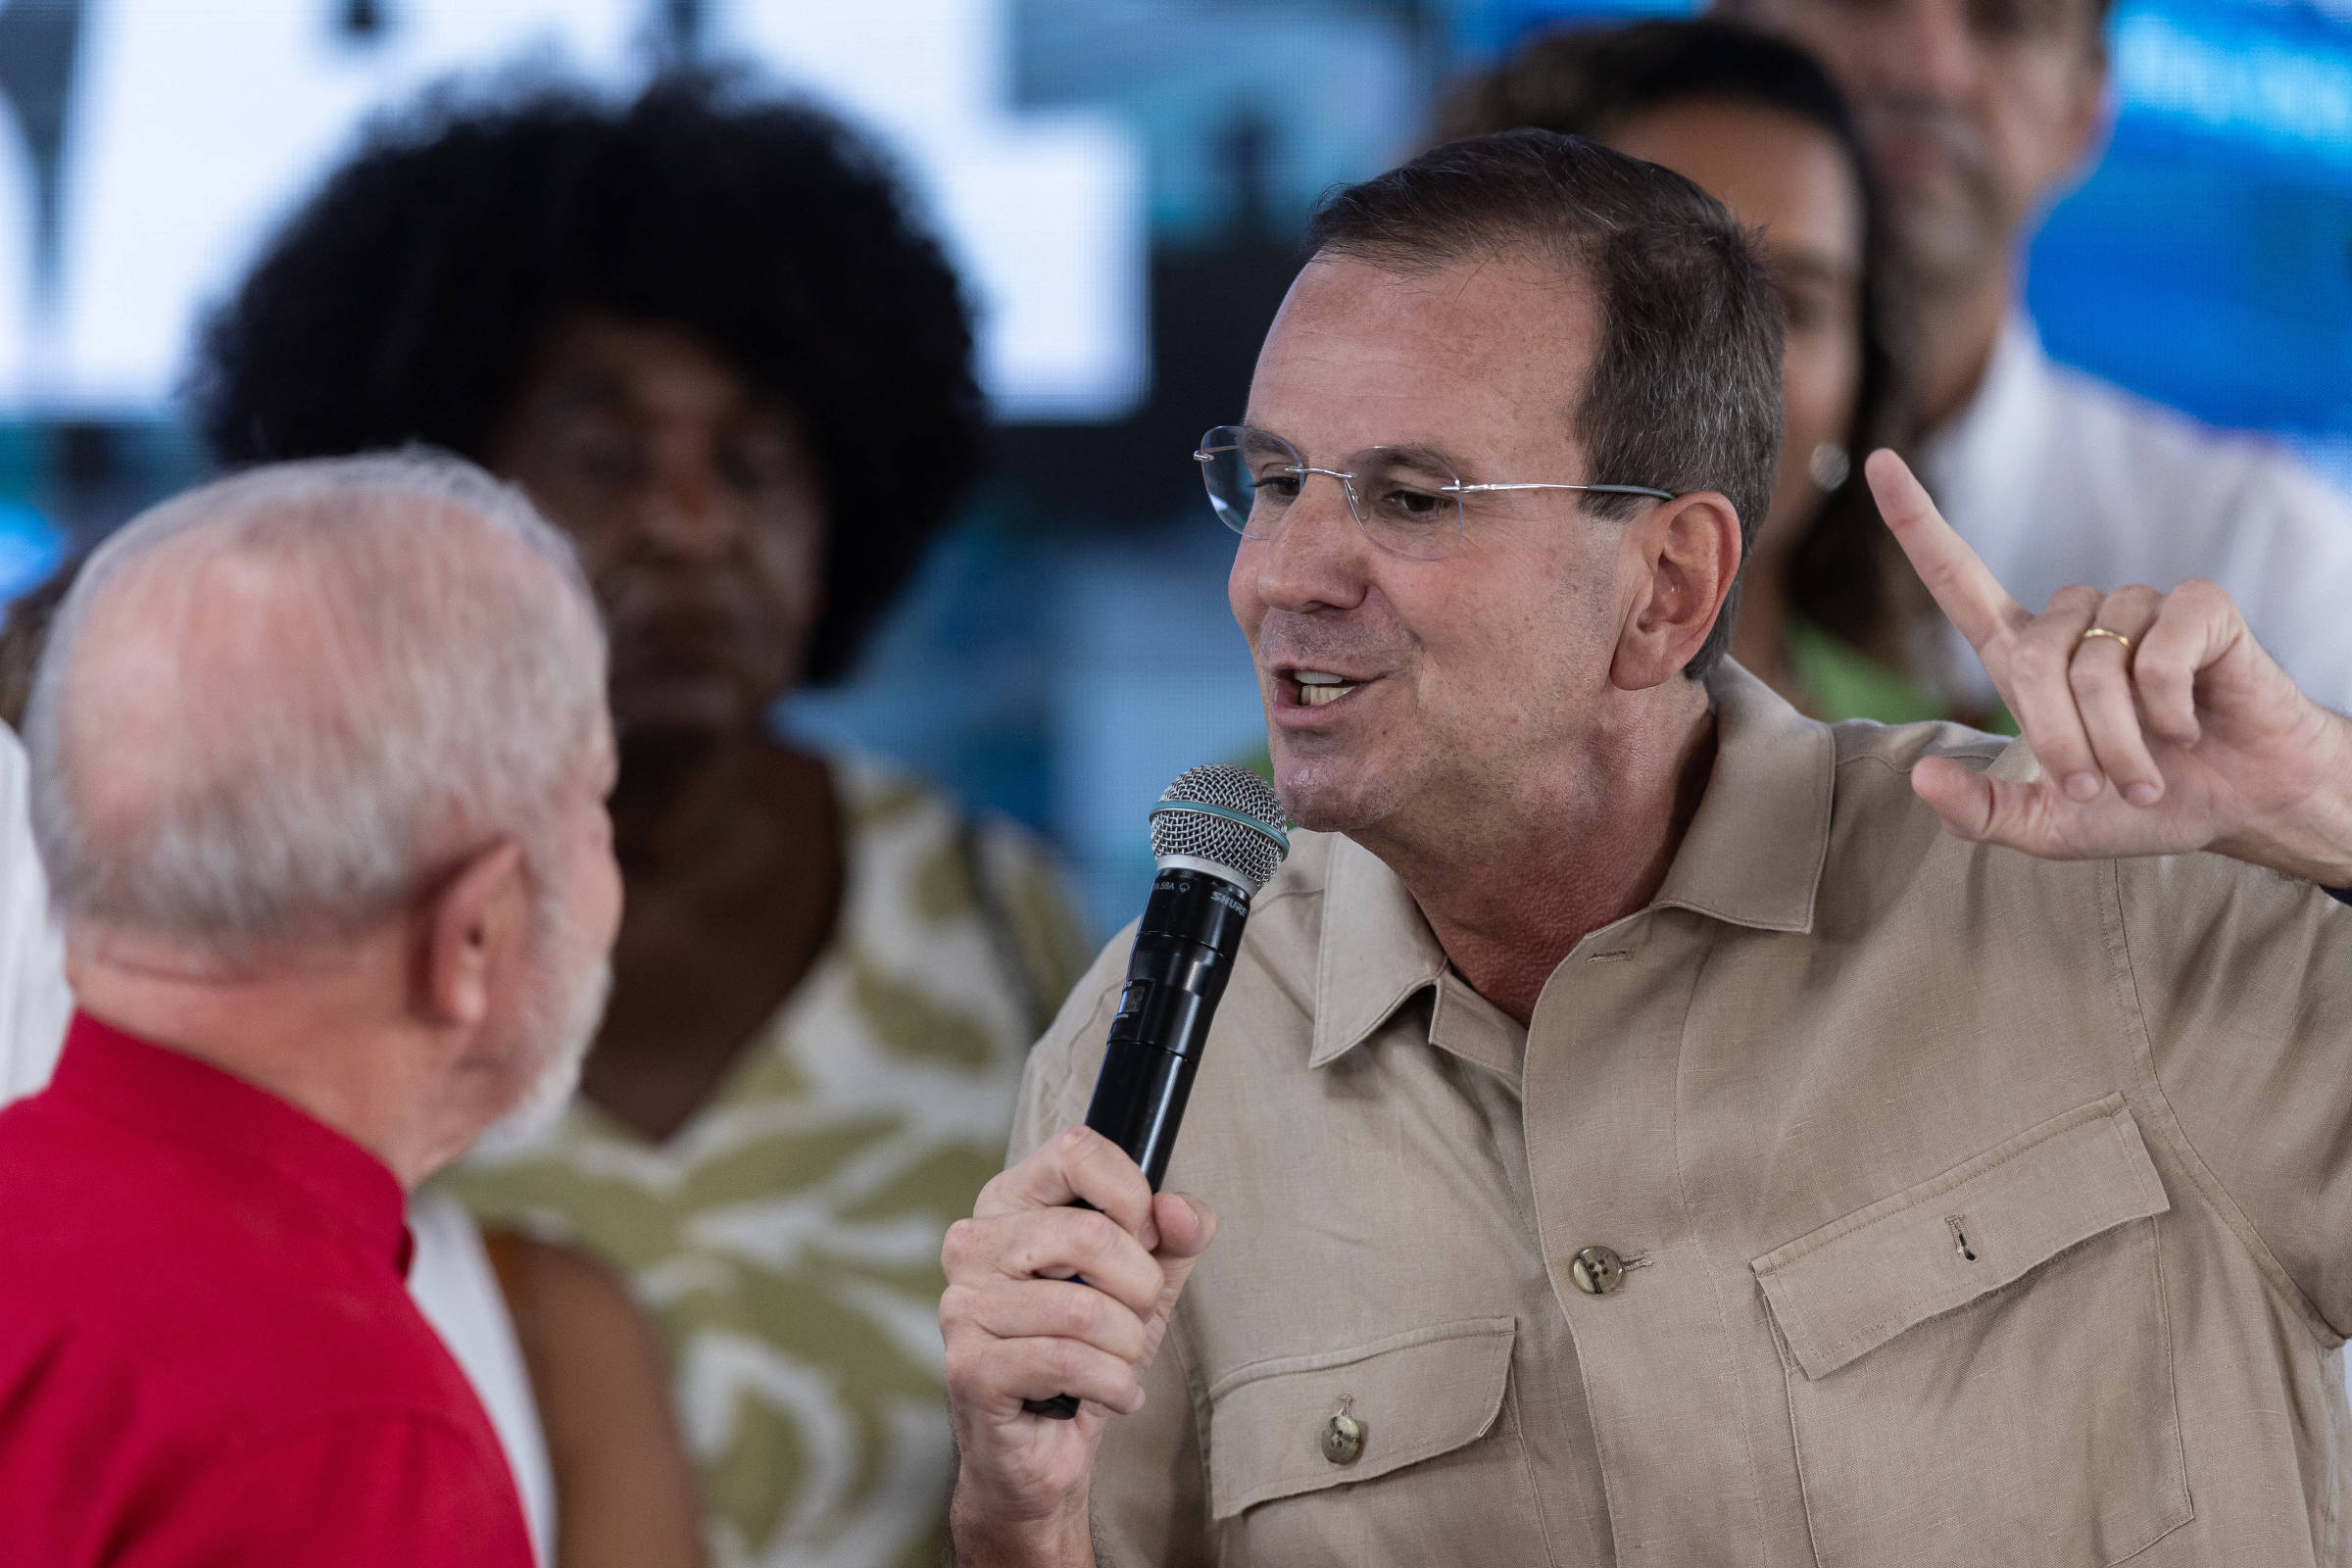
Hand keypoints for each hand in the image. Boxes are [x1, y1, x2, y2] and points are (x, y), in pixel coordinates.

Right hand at [941, 1126, 1216, 1565]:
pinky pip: (1069, 1362)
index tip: (1144, 1240)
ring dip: (1127, 1347)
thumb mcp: (1145, 1282)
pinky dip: (1114, 1385)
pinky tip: (1112, 1394)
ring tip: (1117, 1363)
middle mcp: (973, 1244)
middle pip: (1090, 1234)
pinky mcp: (970, 1366)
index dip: (1132, 1196)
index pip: (1076, 1151)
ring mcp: (964, 1306)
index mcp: (1009, 1204)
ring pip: (1085, 1309)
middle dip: (1139, 1289)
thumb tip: (1181, 1212)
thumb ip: (1175, 1234)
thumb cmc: (1088, 1353)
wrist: (1041, 1450)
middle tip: (1133, 1319)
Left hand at [1868, 450, 2351, 881]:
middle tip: (2097, 788)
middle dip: (2061, 740)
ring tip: (2148, 769)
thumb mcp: (2045, 826)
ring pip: (2096, 663)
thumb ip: (1981, 812)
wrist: (2238, 807)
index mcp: (2023, 656)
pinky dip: (2169, 709)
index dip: (1916, 522)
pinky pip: (2158, 653)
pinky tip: (2189, 726)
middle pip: (2031, 658)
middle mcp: (2074, 619)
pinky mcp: (2198, 606)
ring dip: (2120, 738)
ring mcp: (2135, 605)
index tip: (1878, 464)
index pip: (1956, 577)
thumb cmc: (2137, 805)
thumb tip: (1921, 777)